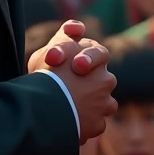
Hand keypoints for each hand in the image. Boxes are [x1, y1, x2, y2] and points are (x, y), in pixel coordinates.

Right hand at [28, 21, 116, 141]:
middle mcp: (107, 79)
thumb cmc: (47, 73)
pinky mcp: (98, 125)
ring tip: (71, 107)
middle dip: (89, 84)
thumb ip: (65, 37)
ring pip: (103, 104)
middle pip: (102, 81)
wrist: (46, 105)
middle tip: (70, 88)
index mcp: (98, 57)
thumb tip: (76, 29)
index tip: (75, 67)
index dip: (85, 59)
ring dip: (91, 106)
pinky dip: (84, 124)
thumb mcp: (53, 46)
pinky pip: (94, 124)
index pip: (97, 54)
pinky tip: (70, 121)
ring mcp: (104, 104)